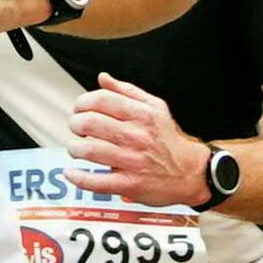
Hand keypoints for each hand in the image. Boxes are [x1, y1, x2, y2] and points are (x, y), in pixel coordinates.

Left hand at [68, 76, 208, 207]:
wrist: (190, 172)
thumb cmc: (168, 139)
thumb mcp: (155, 108)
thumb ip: (127, 91)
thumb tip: (103, 78)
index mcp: (141, 115)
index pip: (101, 100)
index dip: (82, 102)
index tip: (79, 109)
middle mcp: (136, 136)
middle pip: (90, 123)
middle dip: (75, 124)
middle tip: (76, 129)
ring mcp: (132, 161)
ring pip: (89, 150)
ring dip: (74, 148)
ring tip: (76, 148)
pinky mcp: (129, 184)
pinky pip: (96, 181)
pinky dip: (78, 177)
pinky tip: (72, 173)